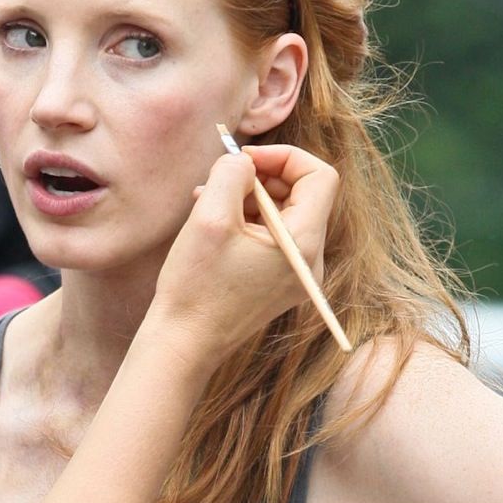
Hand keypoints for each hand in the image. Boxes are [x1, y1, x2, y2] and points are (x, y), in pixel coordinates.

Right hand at [151, 142, 338, 355]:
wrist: (183, 345)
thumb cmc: (195, 287)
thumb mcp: (209, 216)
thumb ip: (232, 173)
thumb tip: (244, 162)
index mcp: (303, 244)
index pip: (319, 177)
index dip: (284, 157)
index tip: (245, 159)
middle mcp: (310, 260)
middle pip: (303, 194)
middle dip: (262, 177)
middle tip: (222, 177)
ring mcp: (296, 274)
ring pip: (284, 214)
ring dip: (248, 198)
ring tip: (207, 200)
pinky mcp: (280, 283)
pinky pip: (272, 237)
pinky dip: (247, 221)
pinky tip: (213, 223)